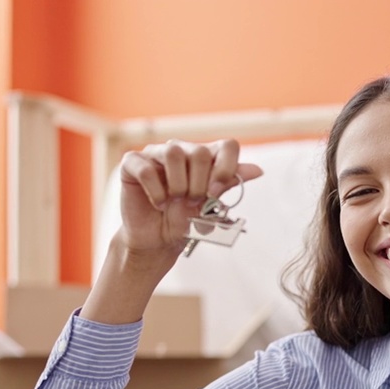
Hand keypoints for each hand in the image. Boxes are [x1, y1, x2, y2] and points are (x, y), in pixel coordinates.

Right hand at [116, 139, 262, 259]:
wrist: (156, 241)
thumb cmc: (183, 221)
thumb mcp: (210, 205)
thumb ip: (228, 184)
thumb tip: (257, 170)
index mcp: (205, 158)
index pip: (227, 145)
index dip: (226, 167)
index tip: (217, 190)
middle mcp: (182, 151)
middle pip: (200, 152)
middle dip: (200, 184)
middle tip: (192, 201)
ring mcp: (156, 154)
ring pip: (173, 153)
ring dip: (178, 185)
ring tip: (174, 201)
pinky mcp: (132, 163)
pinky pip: (146, 169)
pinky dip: (155, 192)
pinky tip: (158, 203)